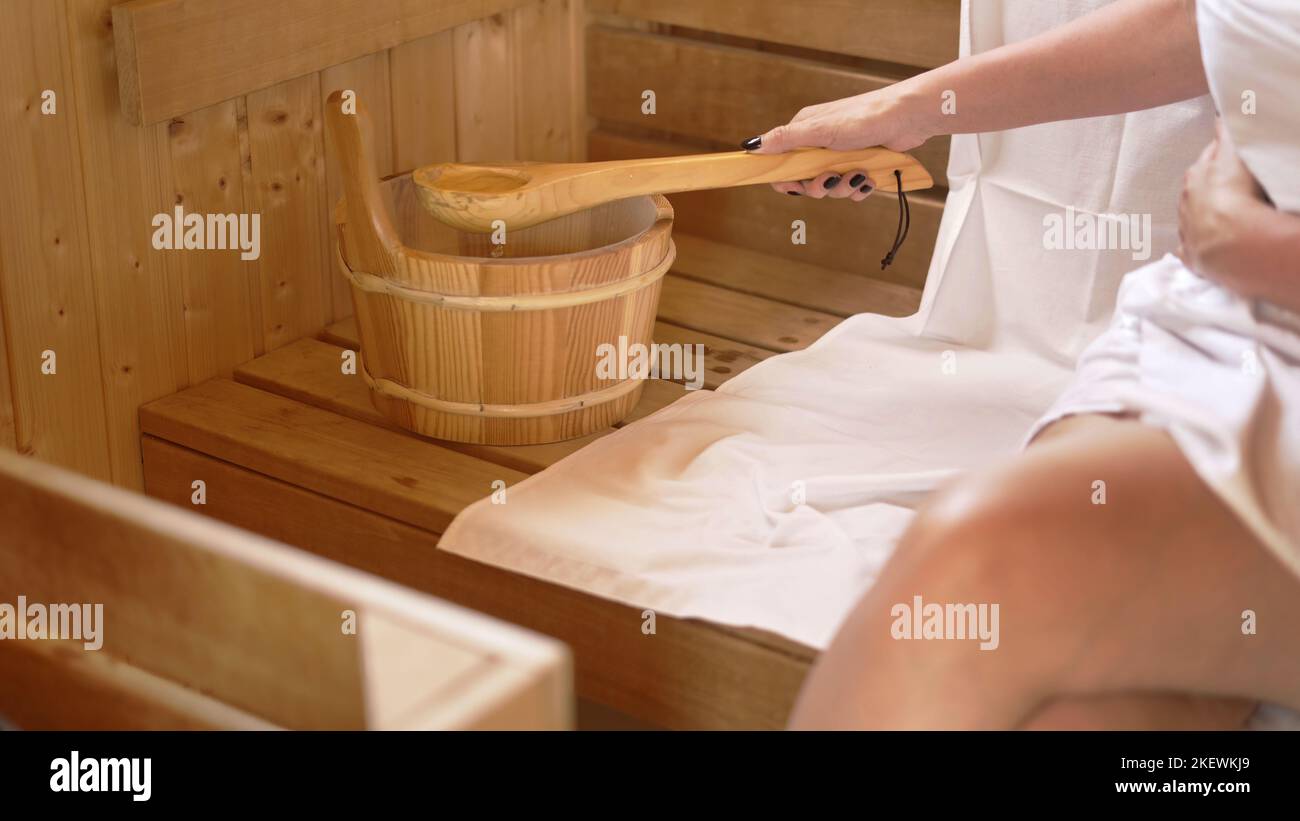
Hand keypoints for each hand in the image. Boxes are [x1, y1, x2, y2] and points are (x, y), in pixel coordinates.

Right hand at [740, 82, 932, 200]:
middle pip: (806, 181)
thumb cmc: (865, 116)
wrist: (909, 117)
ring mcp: (841, 155)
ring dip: (844, 187)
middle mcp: (820, 144)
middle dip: (820, 186)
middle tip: (831, 178)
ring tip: (858, 174)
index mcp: (805, 131)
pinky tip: (870, 178)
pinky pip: (851, 189)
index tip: (793, 187)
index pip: (781, 162)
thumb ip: (786, 139)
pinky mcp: (860, 164)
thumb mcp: (820, 129)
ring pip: (831, 187)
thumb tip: (752, 146)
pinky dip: (860, 188)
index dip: (785, 179)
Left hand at [1176, 120, 1269, 284]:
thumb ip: (1229, 133)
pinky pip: (1192, 246)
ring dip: (1206, 211)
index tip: (1229, 152)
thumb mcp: (1234, 155)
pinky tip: (1209, 245)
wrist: (1230, 240)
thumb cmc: (1235, 193)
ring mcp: (1187, 228)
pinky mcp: (1190, 255)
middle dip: (1211, 181)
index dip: (1222, 153)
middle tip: (1233, 182)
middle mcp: (1186, 200)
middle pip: (1199, 184)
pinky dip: (1199, 244)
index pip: (1210, 155)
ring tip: (1228, 212)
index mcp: (1197, 173)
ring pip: (1193, 214)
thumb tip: (1223, 110)